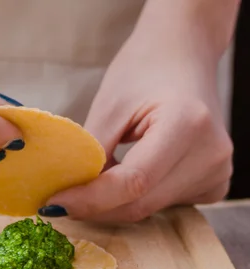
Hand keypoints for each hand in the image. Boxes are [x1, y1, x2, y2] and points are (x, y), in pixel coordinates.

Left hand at [40, 6, 234, 222]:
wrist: (183, 55)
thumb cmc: (143, 71)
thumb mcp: (109, 107)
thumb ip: (91, 154)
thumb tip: (69, 196)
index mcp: (187, 124)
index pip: (132, 181)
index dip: (89, 199)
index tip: (53, 204)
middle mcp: (210, 154)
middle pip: (140, 204)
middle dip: (95, 207)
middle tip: (60, 201)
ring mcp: (217, 173)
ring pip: (149, 210)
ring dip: (112, 205)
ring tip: (91, 184)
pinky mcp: (213, 185)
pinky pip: (162, 207)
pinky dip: (134, 200)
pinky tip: (123, 182)